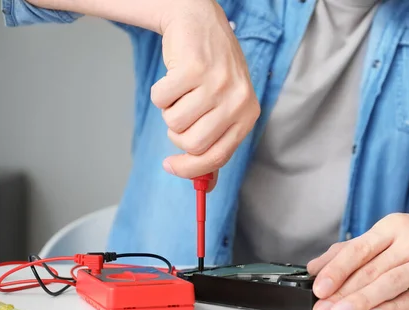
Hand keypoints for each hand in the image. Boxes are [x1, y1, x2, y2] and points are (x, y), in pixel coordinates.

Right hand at [152, 0, 259, 190]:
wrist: (200, 23)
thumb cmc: (211, 72)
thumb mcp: (224, 108)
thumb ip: (215, 145)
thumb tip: (204, 187)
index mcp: (248, 116)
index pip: (217, 158)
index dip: (190, 168)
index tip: (170, 167)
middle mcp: (238, 100)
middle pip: (193, 144)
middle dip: (177, 135)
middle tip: (181, 116)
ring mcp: (217, 83)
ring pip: (174, 122)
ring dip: (169, 111)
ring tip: (182, 93)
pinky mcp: (194, 68)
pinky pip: (161, 99)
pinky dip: (160, 92)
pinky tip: (175, 77)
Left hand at [306, 208, 408, 309]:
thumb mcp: (388, 233)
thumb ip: (351, 250)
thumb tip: (317, 266)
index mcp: (393, 226)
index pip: (359, 249)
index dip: (336, 270)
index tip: (318, 286)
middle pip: (372, 269)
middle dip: (343, 292)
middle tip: (323, 309)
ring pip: (390, 284)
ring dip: (362, 301)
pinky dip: (391, 308)